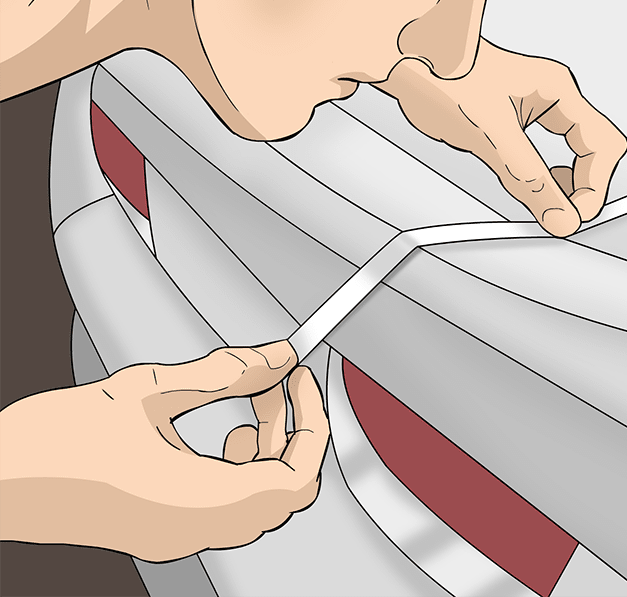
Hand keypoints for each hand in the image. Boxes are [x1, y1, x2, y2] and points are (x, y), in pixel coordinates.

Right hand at [0, 340, 328, 561]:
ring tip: (247, 403)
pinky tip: (218, 436)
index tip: (303, 382)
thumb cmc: (50, 444)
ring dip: (266, 449)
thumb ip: (225, 371)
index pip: (297, 474)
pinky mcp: (164, 531)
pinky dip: (240, 470)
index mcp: (200, 500)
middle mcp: (196, 529)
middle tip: (279, 384)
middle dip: (291, 430)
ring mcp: (180, 536)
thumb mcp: (148, 388)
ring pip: (259, 502)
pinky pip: (228, 509)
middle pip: (285, 491)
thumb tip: (275, 356)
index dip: (311, 423)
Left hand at [378, 39, 626, 236]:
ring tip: (543, 202)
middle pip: (594, 151)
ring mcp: (534, 109)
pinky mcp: (514, 123)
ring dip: (562, 184)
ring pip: (571, 156)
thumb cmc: (441, 74)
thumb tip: (559, 214)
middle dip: (581, 185)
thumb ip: (529, 179)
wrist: (405, 59)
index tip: (573, 213)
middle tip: (559, 212)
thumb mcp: (491, 135)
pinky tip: (526, 188)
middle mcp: (552, 98)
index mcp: (557, 89)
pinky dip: (540, 179)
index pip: (602, 144)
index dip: (593, 184)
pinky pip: (543, 157)